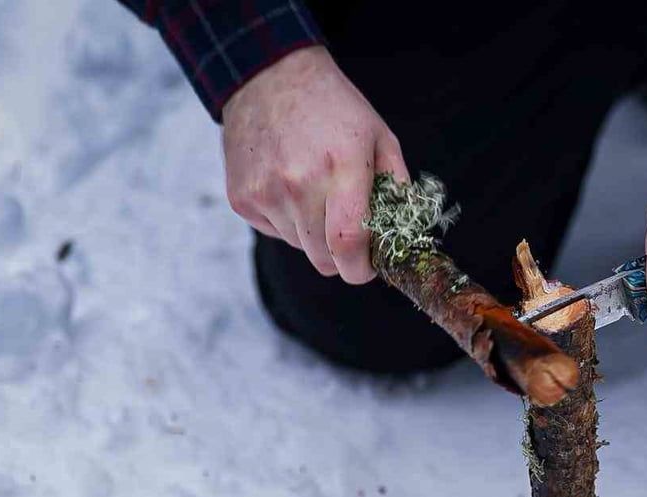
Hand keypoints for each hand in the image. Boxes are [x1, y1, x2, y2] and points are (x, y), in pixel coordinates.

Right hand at [222, 46, 407, 283]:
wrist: (269, 77)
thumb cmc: (334, 108)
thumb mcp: (381, 136)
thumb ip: (399, 187)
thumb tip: (403, 235)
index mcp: (341, 167)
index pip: (347, 243)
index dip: (360, 269)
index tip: (368, 267)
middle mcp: (298, 183)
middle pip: (323, 258)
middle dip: (341, 257)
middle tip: (348, 233)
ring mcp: (265, 192)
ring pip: (300, 248)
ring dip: (314, 235)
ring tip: (316, 193)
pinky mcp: (242, 198)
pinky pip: (275, 232)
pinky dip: (288, 221)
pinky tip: (289, 185)